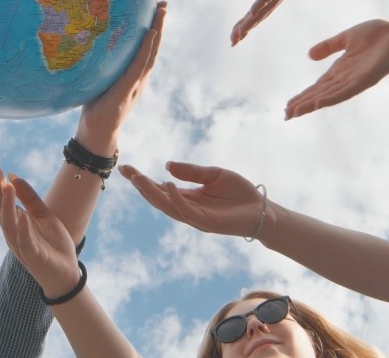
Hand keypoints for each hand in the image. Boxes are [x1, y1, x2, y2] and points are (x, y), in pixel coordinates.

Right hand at [0, 162, 81, 297]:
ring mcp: (20, 244)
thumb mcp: (43, 214)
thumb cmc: (52, 244)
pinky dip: (23, 229)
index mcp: (14, 220)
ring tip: (5, 184)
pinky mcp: (32, 256)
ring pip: (8, 222)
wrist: (65, 273)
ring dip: (6, 204)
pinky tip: (23, 217)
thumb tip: (12, 176)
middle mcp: (12, 231)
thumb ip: (28, 197)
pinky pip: (25, 242)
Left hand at [77, 2, 166, 145]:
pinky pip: (139, 65)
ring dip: (157, 31)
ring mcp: (135, 83)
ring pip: (150, 52)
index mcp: (133, 75)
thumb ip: (100, 65)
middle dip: (159, 24)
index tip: (156, 9)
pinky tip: (150, 35)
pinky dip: (146, 49)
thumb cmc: (95, 108)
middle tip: (164, 4)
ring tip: (161, 13)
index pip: (145, 48)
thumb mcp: (99, 80)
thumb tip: (85, 42)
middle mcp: (139, 77)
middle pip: (153, 46)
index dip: (152, 29)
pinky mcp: (127, 88)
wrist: (96, 133)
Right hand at [119, 161, 264, 238]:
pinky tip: (167, 184)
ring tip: (138, 177)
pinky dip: (175, 198)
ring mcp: (195, 218)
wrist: (262, 209)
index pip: (160, 189)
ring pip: (167, 206)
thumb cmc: (240, 193)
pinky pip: (186, 210)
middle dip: (141, 186)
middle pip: (158, 199)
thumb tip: (167, 165)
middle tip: (127, 171)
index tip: (126, 168)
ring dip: (151, 192)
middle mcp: (187, 209)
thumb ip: (192, 172)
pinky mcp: (206, 223)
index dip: (143, 180)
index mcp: (188, 197)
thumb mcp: (214, 174)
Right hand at [286, 20, 388, 118]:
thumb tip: (309, 55)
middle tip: (286, 115)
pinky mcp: (365, 80)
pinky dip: (330, 99)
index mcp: (340, 70)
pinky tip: (318, 104)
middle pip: (320, 95)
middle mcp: (346, 79)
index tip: (288, 106)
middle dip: (303, 104)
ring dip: (311, 105)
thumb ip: (329, 47)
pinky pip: (345, 92)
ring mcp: (355, 81)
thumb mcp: (346, 38)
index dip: (303, 96)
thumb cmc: (378, 35)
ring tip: (295, 113)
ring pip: (328, 96)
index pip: (318, 87)